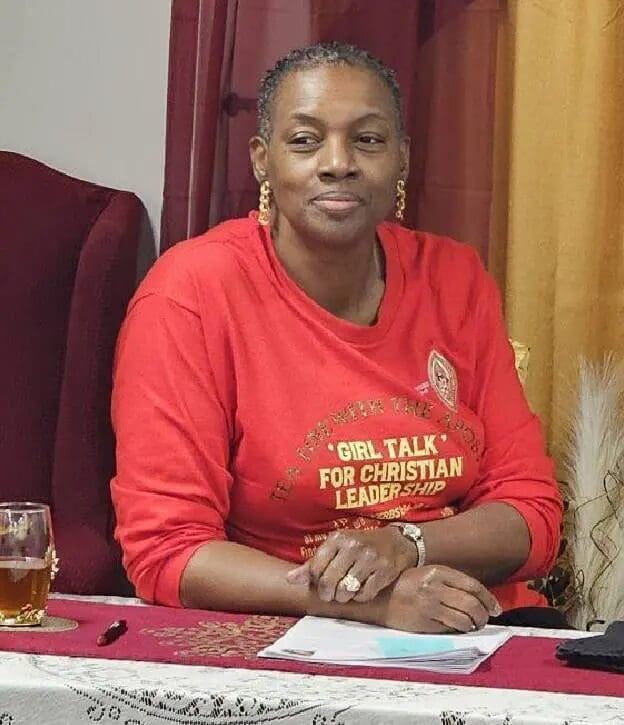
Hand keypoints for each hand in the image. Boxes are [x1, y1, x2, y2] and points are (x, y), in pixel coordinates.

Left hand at [286, 526, 417, 602]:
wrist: (396, 542)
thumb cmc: (360, 546)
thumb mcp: (336, 548)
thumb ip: (313, 564)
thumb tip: (289, 579)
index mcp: (338, 538)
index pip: (315, 568)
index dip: (315, 582)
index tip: (321, 585)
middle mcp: (353, 546)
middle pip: (329, 581)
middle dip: (328, 593)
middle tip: (332, 595)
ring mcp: (370, 558)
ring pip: (346, 590)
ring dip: (344, 597)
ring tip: (346, 592)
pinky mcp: (385, 572)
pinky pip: (364, 594)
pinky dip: (360, 597)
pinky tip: (361, 590)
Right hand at [377, 565, 501, 632]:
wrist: (377, 597)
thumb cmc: (403, 584)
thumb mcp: (426, 574)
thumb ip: (448, 582)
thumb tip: (475, 597)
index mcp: (437, 571)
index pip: (472, 585)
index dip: (488, 598)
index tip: (496, 608)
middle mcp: (435, 588)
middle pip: (472, 604)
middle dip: (483, 615)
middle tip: (485, 619)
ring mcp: (430, 606)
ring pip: (464, 619)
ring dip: (474, 625)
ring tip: (473, 625)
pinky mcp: (424, 622)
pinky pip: (451, 628)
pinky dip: (460, 630)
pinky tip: (459, 628)